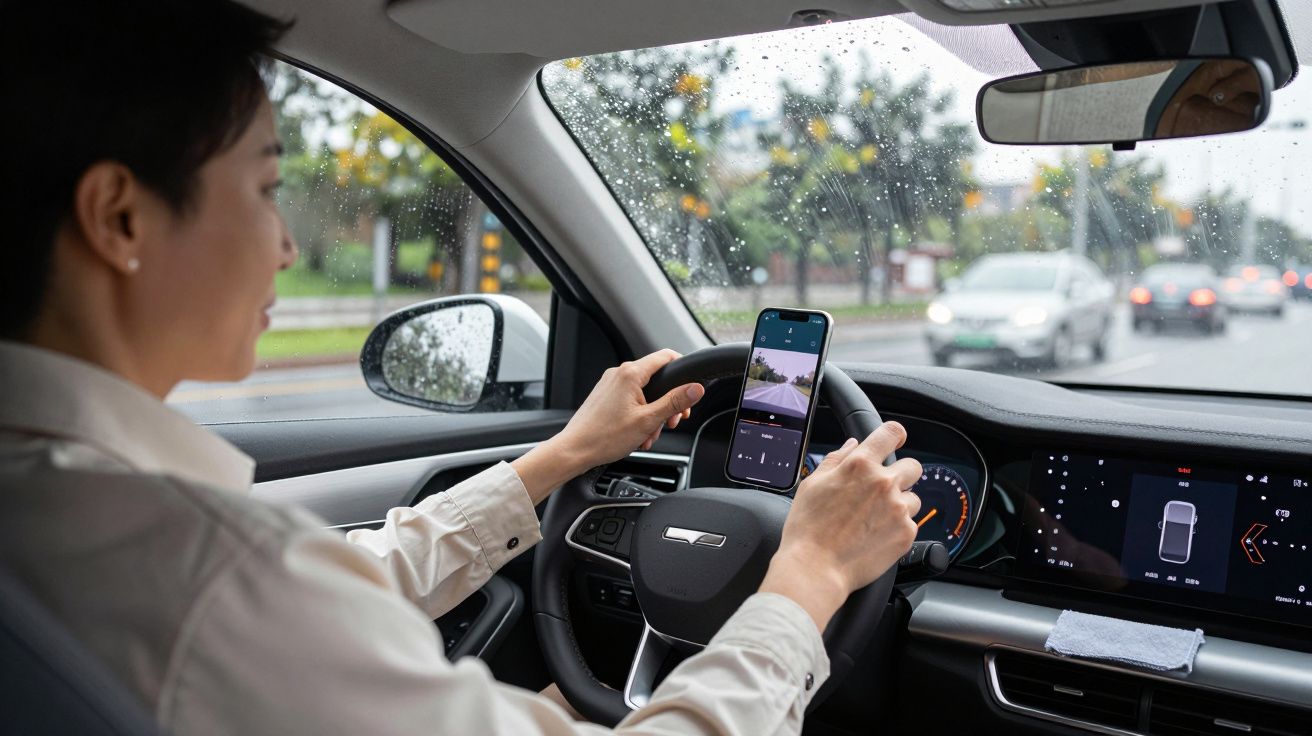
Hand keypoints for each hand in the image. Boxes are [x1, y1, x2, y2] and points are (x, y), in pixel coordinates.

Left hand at [511, 350, 704, 502]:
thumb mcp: (648, 420)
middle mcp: (619, 373)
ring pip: (644, 392)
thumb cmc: (604, 437)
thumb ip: (675, 402)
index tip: (691, 386)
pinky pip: (630, 399)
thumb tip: (695, 389)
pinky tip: (639, 434)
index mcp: (630, 373)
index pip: (666, 357)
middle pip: (656, 378)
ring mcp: (610, 384)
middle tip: (672, 421)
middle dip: (668, 401)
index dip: (683, 369)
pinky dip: (639, 414)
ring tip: (650, 434)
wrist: (574, 450)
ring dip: (653, 413)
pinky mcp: (605, 395)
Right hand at [759, 422, 921, 630]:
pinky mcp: (906, 533)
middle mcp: (883, 483)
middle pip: (912, 466)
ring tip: (875, 519)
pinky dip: (897, 527)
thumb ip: (836, 460)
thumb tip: (852, 445)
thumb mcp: (812, 485)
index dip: (895, 434)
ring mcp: (898, 509)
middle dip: (901, 474)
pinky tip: (876, 536)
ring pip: (913, 497)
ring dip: (900, 504)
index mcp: (859, 465)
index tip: (896, 440)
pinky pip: (911, 523)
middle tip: (882, 490)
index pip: (890, 433)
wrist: (816, 568)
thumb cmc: (808, 528)